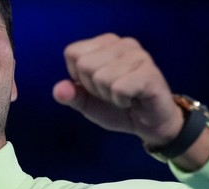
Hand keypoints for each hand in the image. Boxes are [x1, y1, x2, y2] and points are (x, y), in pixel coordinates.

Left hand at [52, 34, 182, 146]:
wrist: (149, 124)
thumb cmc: (119, 108)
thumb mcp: (88, 103)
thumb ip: (71, 95)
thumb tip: (58, 90)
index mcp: (106, 44)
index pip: (72, 53)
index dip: (79, 77)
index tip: (97, 87)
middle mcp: (123, 44)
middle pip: (85, 65)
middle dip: (94, 88)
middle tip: (112, 93)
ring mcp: (139, 56)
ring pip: (101, 77)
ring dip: (109, 96)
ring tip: (124, 97)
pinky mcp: (149, 73)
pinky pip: (119, 88)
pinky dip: (121, 101)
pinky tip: (133, 100)